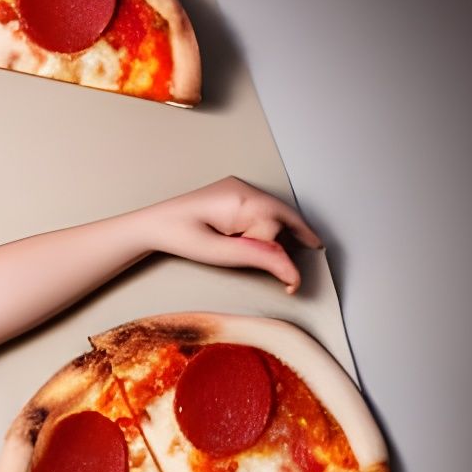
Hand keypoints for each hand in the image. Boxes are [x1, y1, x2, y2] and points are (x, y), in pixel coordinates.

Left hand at [140, 176, 322, 292]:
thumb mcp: (220, 254)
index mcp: (240, 200)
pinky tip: (284, 233)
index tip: (290, 284)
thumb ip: (258, 258)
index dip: (281, 256)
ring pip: (276, 209)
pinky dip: (274, 221)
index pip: (275, 230)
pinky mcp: (235, 192)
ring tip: (309, 244)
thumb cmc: (180, 237)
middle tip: (318, 252)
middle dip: (299, 234)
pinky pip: (264, 206)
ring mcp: (239, 188)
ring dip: (287, 228)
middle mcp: (243, 188)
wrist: (153, 224)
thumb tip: (292, 270)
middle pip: (282, 215)